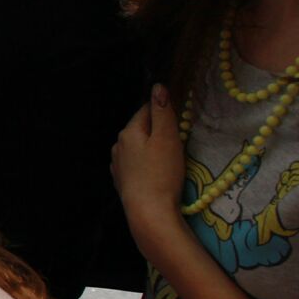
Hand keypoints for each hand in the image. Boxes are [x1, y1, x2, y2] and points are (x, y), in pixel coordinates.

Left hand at [111, 85, 188, 249]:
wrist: (148, 212)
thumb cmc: (161, 174)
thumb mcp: (167, 138)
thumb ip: (162, 112)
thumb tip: (158, 86)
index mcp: (128, 132)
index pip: (146, 110)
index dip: (165, 111)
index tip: (180, 118)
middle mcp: (118, 145)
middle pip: (141, 128)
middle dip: (158, 130)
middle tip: (178, 140)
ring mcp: (118, 165)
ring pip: (138, 147)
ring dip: (152, 147)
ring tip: (169, 158)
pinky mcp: (122, 181)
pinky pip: (136, 164)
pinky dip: (147, 164)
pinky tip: (157, 172)